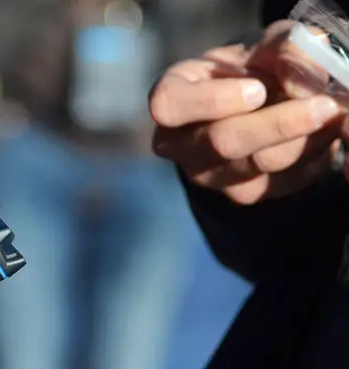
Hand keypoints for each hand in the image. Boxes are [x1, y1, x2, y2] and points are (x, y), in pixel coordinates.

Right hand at [150, 20, 345, 204]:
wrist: (273, 101)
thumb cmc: (259, 66)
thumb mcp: (270, 44)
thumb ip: (284, 50)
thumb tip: (300, 85)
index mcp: (172, 97)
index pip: (168, 105)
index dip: (211, 100)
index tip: (257, 90)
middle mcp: (178, 143)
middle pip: (220, 142)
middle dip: (276, 124)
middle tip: (323, 104)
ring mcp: (206, 174)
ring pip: (255, 165)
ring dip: (302, 139)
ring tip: (330, 112)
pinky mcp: (240, 194)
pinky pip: (279, 181)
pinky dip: (310, 157)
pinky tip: (323, 133)